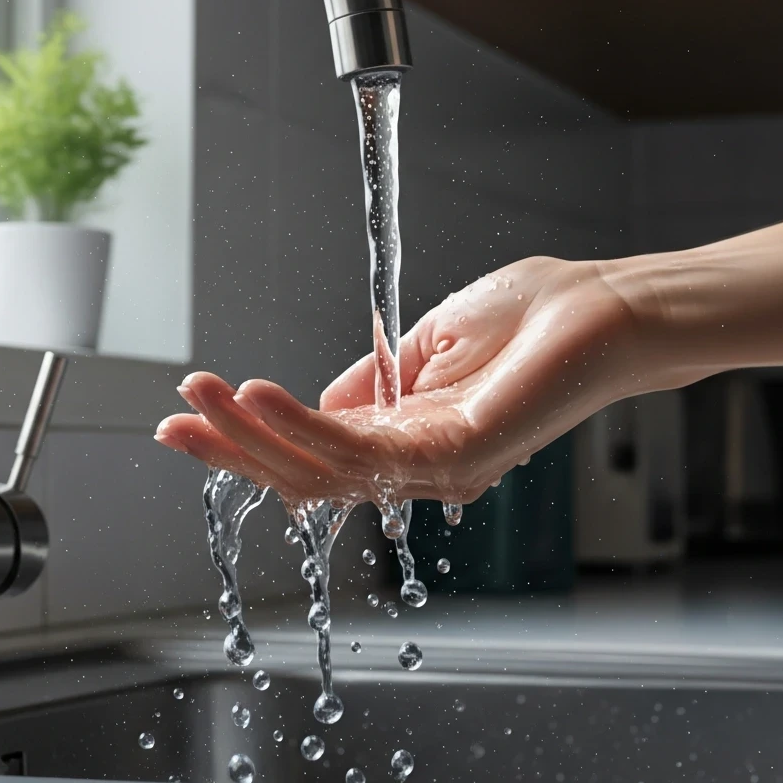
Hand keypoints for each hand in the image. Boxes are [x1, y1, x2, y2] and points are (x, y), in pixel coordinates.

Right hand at [155, 256, 678, 504]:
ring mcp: (439, 465)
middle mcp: (421, 462)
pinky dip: (303, 423)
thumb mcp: (430, 341)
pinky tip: (259, 397)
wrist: (610, 308)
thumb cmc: (540, 317)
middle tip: (173, 421)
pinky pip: (362, 450)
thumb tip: (315, 402)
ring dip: (253, 435)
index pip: (316, 451)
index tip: (195, 407)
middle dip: (234, 449)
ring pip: (323, 470)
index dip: (252, 435)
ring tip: (199, 401)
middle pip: (308, 474)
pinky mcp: (458, 451)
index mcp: (413, 435)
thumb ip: (371, 381)